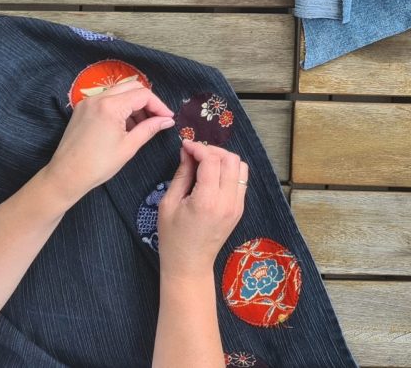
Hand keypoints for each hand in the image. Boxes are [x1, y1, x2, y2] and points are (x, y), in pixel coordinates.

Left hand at [40, 77, 174, 207]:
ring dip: (133, 103)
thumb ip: (149, 128)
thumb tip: (167, 120)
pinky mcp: (82, 108)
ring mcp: (88, 101)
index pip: (143, 95)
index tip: (168, 118)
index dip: (159, 105)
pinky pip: (106, 99)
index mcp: (111, 106)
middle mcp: (98, 98)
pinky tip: (124, 125)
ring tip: (141, 125)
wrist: (66, 175)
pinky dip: (119, 107)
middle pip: (131, 87)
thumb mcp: (129, 146)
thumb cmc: (99, 165)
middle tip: (157, 119)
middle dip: (147, 101)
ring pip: (119, 92)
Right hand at [155, 140, 247, 278]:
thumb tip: (187, 152)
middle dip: (213, 150)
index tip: (185, 146)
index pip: (212, 161)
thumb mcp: (169, 204)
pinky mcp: (240, 209)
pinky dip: (230, 171)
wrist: (190, 264)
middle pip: (231, 159)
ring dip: (224, 159)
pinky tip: (214, 175)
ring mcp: (237, 206)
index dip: (198, 148)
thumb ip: (181, 175)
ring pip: (241, 167)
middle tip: (196, 153)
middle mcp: (227, 201)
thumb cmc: (173, 238)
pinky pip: (241, 180)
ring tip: (206, 162)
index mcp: (207, 201)